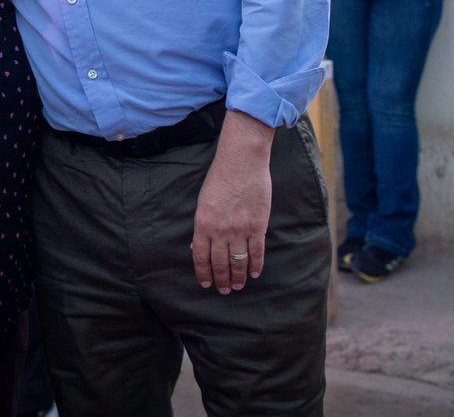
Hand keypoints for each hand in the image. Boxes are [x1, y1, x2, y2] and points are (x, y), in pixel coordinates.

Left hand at [190, 112, 272, 294]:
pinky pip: (256, 252)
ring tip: (238, 286)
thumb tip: (196, 246)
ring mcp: (240, 230)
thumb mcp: (203, 201)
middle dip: (221, 280)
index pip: (201, 257)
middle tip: (224, 290)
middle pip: (220, 263)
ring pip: (238, 262)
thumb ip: (202, 225)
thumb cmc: (219, 178)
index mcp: (203, 224)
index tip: (206, 284)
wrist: (241, 162)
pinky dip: (256, 265)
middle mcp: (220, 231)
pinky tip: (254, 274)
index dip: (203, 273)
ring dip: (237, 277)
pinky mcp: (257, 226)